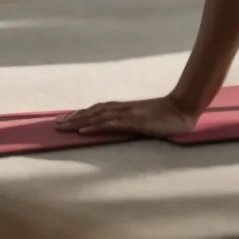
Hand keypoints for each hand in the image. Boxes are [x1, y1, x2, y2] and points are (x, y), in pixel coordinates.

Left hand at [54, 94, 200, 137]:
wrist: (184, 109)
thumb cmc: (168, 116)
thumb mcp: (146, 119)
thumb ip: (133, 121)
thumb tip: (119, 128)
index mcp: (126, 108)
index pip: (98, 109)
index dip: (81, 113)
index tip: (66, 119)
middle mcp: (124, 108)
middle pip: (93, 111)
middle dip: (73, 118)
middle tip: (55, 125)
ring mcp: (128, 114)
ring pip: (97, 116)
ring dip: (78, 121)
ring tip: (63, 127)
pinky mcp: (134, 121)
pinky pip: (110, 124)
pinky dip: (94, 126)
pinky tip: (83, 130)